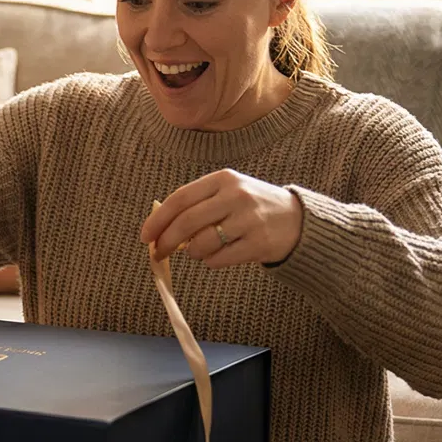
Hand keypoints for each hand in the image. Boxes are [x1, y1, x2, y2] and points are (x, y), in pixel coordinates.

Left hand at [141, 169, 304, 267]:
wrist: (297, 220)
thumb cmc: (251, 207)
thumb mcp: (227, 193)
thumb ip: (196, 204)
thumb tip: (159, 229)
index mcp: (223, 179)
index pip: (180, 199)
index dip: (158, 220)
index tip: (145, 236)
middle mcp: (236, 196)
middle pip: (186, 222)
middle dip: (166, 242)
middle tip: (158, 254)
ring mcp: (249, 220)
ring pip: (201, 244)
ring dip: (193, 253)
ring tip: (201, 250)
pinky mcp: (258, 244)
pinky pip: (218, 260)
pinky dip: (211, 261)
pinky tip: (220, 255)